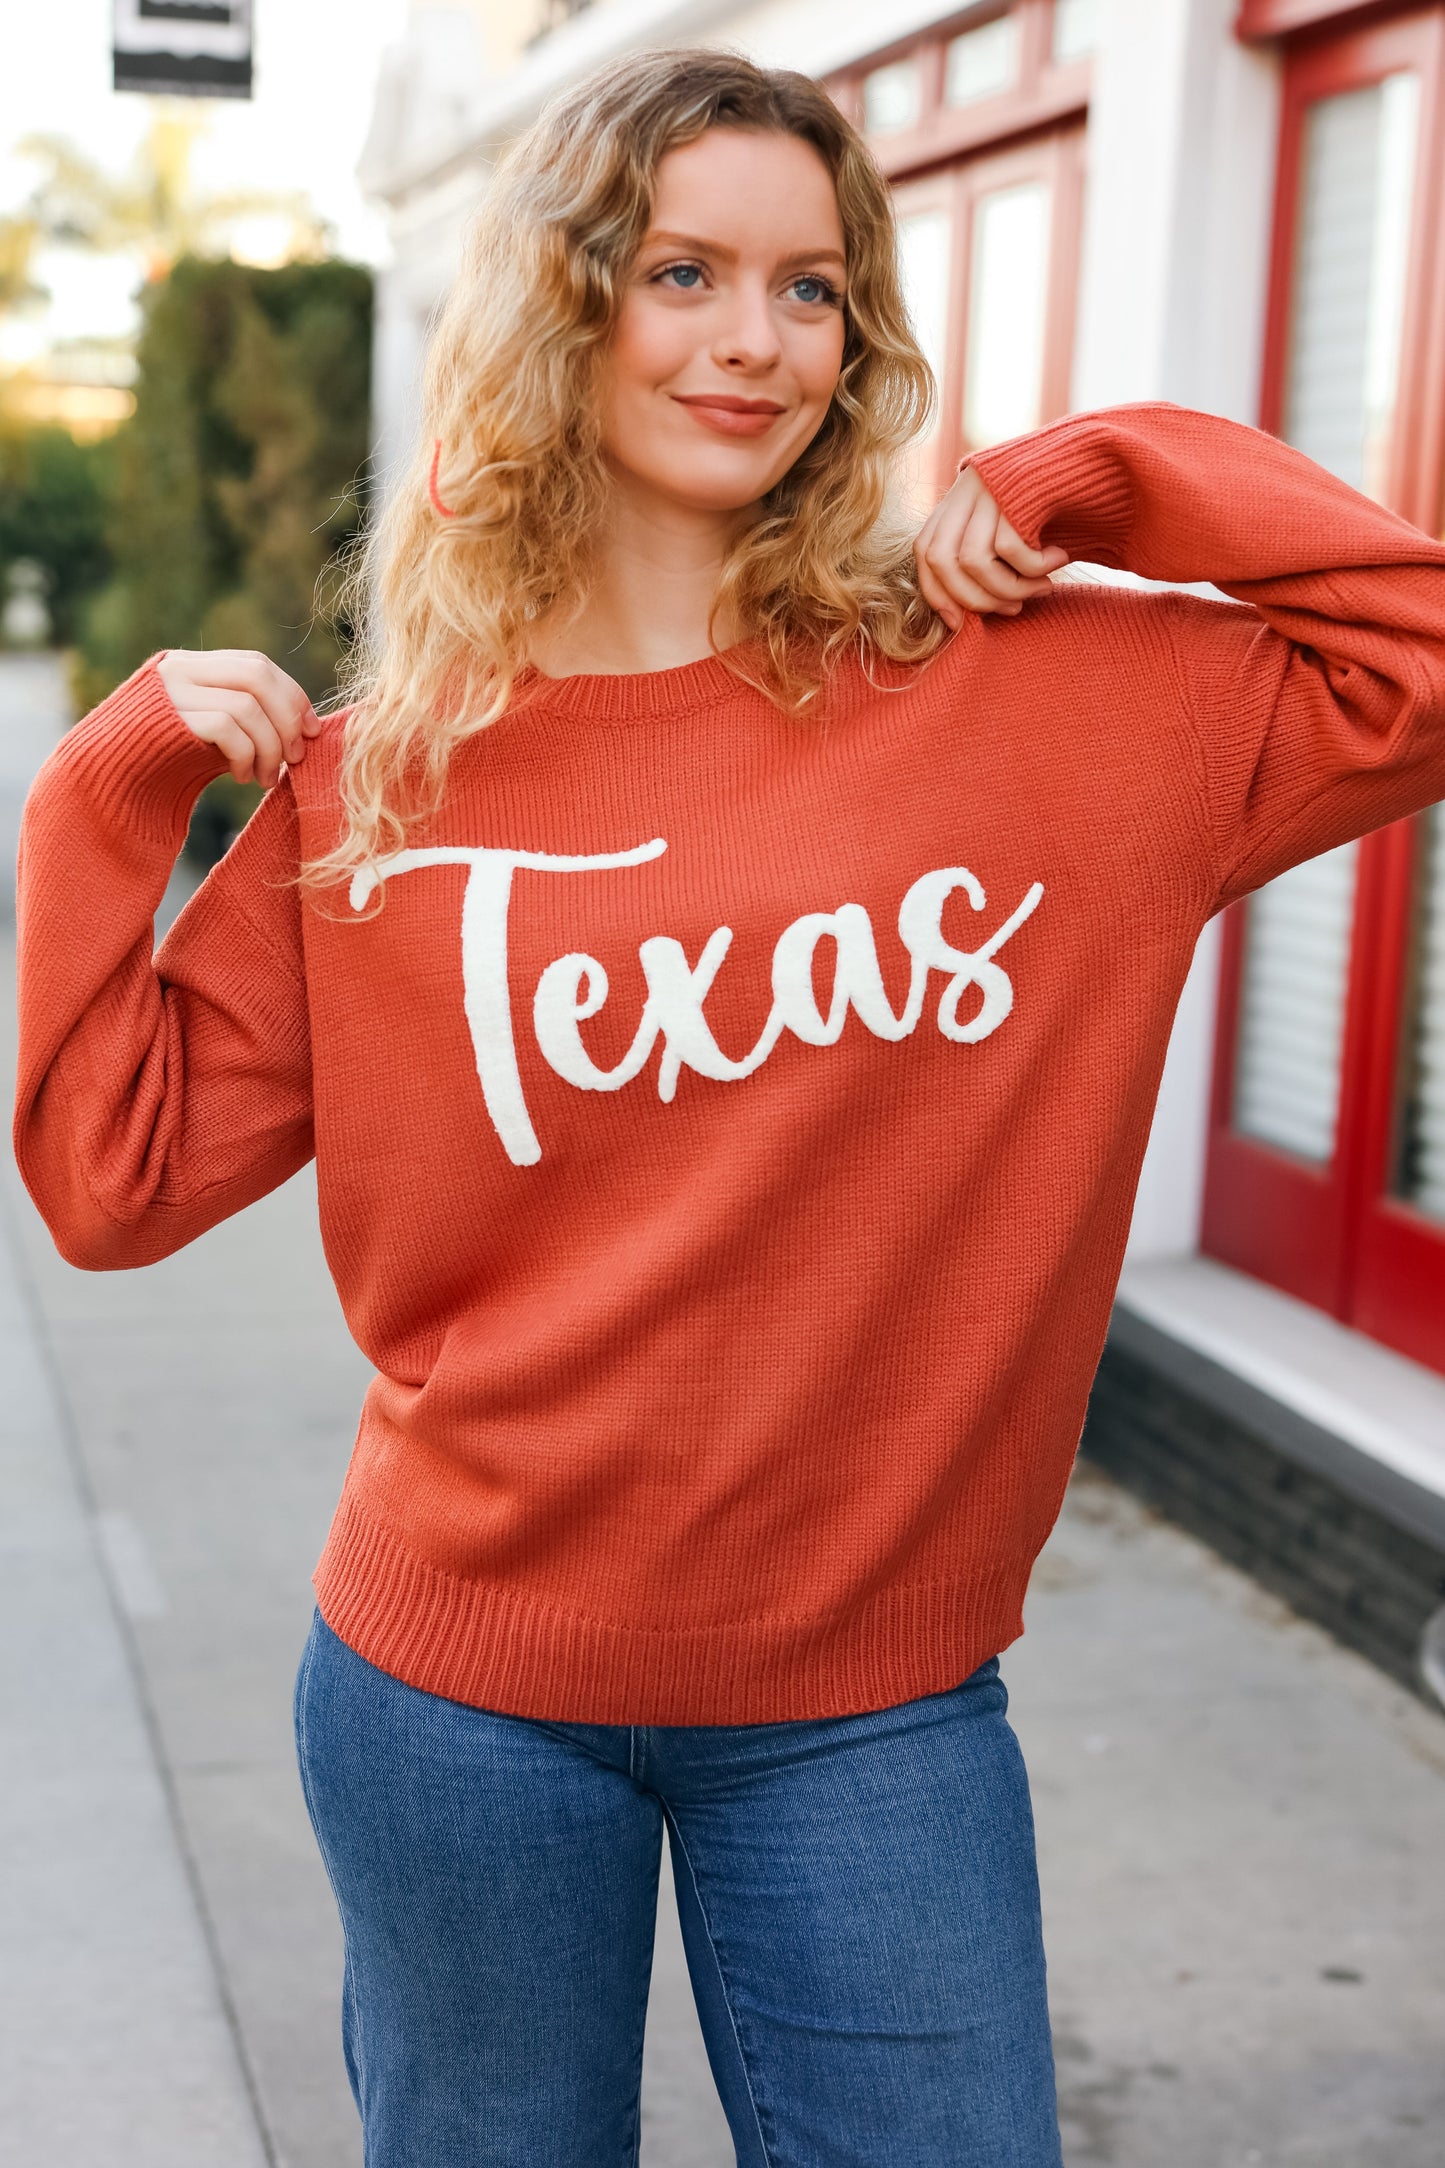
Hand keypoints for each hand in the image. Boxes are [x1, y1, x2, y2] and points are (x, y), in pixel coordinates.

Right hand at [157, 648, 320, 789]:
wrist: (111, 783)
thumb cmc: (168, 763)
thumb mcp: (213, 734)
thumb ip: (246, 719)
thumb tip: (307, 728)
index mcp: (195, 666)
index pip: (257, 665)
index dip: (292, 695)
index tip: (312, 731)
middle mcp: (181, 669)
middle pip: (257, 676)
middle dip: (287, 719)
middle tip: (296, 758)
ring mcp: (172, 690)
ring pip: (247, 706)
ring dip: (270, 748)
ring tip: (266, 778)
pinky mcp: (168, 717)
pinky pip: (226, 727)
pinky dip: (246, 755)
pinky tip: (243, 777)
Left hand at [913, 465, 1069, 630]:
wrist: (1107, 458)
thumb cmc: (1068, 506)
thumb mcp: (1017, 530)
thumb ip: (986, 557)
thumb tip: (957, 617)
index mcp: (961, 495)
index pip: (926, 549)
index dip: (937, 591)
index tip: (960, 623)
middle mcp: (969, 485)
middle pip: (941, 558)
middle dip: (973, 599)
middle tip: (1013, 609)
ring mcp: (992, 483)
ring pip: (973, 560)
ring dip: (1009, 589)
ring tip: (1043, 587)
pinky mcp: (1019, 486)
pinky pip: (1008, 548)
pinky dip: (1033, 568)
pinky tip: (1059, 558)